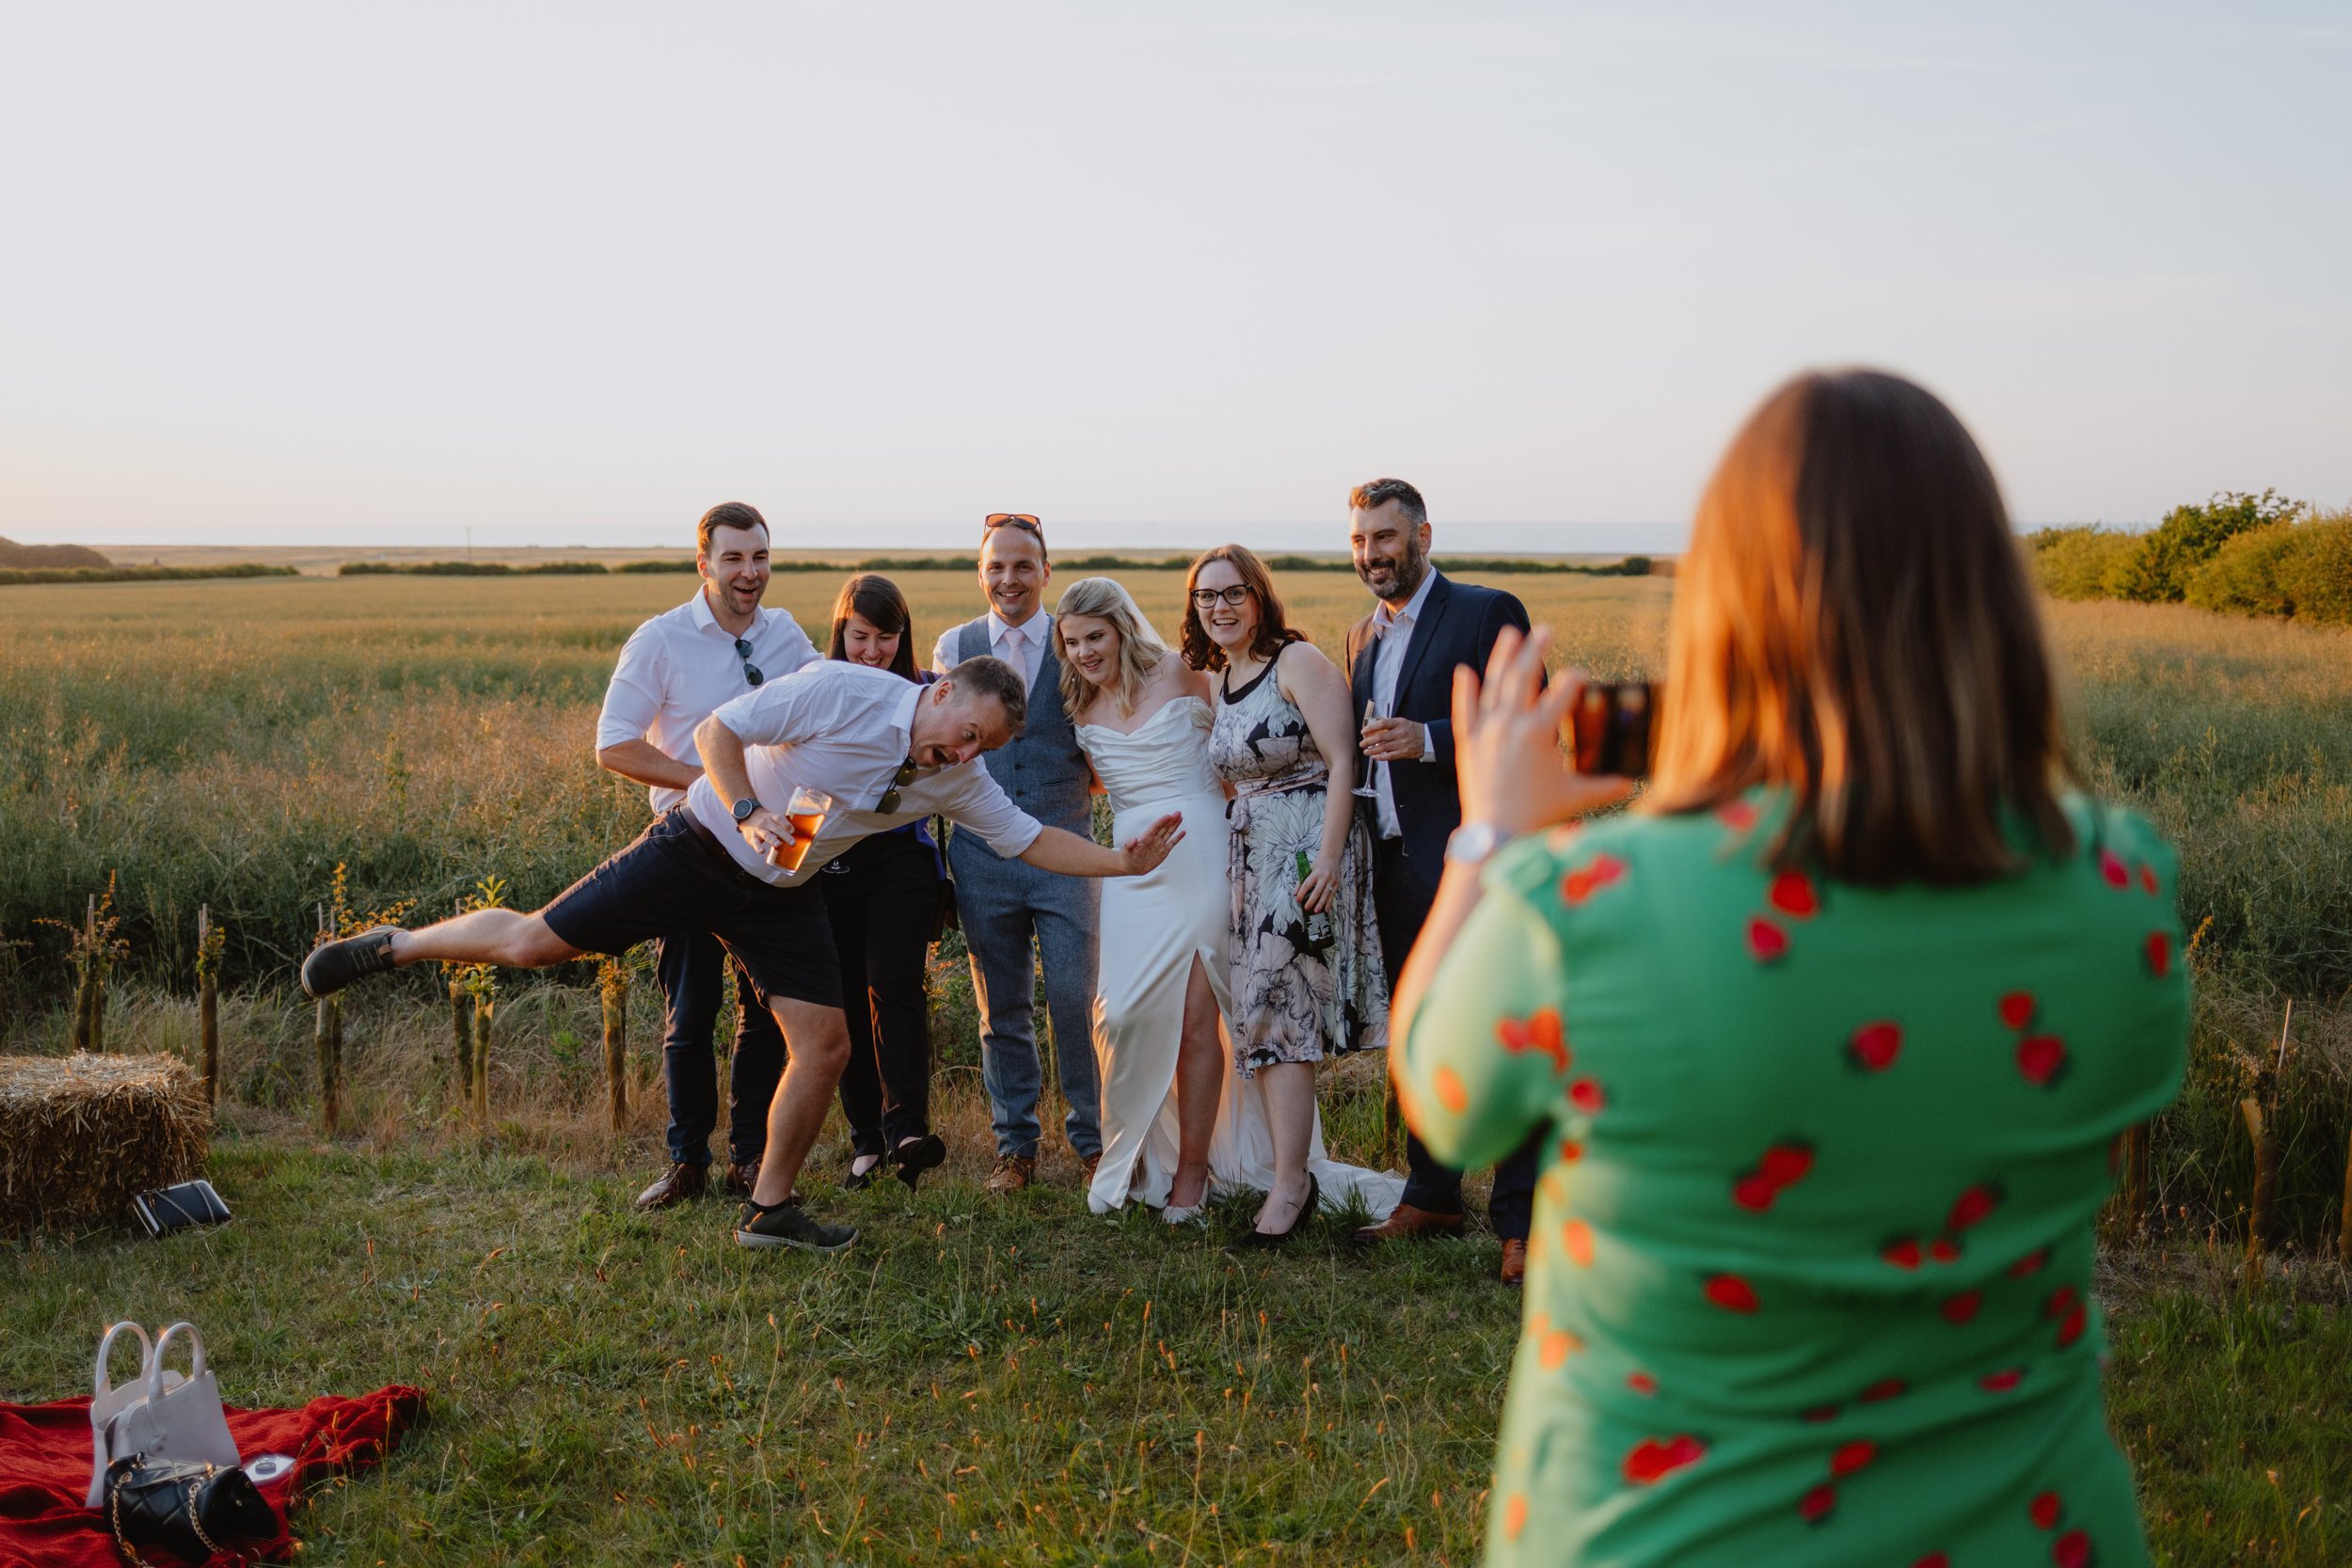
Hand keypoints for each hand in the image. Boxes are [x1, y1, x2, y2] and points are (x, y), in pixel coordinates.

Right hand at [737, 806, 793, 861]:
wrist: (746, 816)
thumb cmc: (765, 820)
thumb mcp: (772, 818)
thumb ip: (782, 825)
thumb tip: (794, 834)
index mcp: (772, 817)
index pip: (779, 818)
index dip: (786, 824)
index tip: (793, 831)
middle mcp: (765, 823)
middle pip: (776, 829)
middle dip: (785, 836)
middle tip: (793, 843)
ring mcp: (758, 830)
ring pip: (766, 835)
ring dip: (772, 840)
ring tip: (778, 845)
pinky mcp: (752, 837)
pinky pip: (755, 842)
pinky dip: (758, 847)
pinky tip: (762, 851)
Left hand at [1118, 812, 1184, 874]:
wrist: (1131, 866)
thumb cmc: (1127, 858)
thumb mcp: (1127, 851)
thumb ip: (1129, 844)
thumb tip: (1134, 839)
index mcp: (1145, 837)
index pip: (1155, 827)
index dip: (1162, 821)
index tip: (1168, 815)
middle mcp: (1153, 839)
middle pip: (1164, 827)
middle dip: (1171, 820)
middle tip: (1178, 813)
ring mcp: (1159, 845)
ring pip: (1168, 832)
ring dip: (1174, 825)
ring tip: (1180, 818)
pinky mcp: (1163, 852)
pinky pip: (1172, 843)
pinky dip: (1177, 838)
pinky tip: (1182, 832)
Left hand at [1298, 854, 1340, 913]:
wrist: (1332, 856)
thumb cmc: (1318, 864)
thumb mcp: (1308, 869)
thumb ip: (1301, 881)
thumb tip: (1295, 893)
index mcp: (1315, 872)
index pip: (1307, 884)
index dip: (1302, 893)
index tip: (1298, 900)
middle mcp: (1324, 876)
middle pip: (1317, 891)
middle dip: (1312, 900)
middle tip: (1307, 908)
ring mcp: (1332, 880)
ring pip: (1326, 894)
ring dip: (1321, 903)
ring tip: (1316, 911)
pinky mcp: (1337, 883)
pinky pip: (1333, 895)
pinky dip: (1329, 903)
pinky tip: (1326, 909)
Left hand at [1360, 715, 1426, 762]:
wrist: (1427, 739)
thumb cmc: (1412, 730)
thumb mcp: (1402, 722)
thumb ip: (1388, 723)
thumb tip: (1373, 724)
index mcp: (1399, 723)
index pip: (1382, 724)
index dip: (1370, 728)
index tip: (1363, 732)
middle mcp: (1400, 733)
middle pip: (1380, 737)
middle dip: (1368, 741)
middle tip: (1362, 744)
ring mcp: (1402, 743)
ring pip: (1383, 748)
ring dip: (1372, 750)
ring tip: (1366, 751)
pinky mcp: (1404, 752)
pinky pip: (1389, 756)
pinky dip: (1380, 757)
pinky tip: (1375, 756)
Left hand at [1452, 626, 1633, 835]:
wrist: (1495, 834)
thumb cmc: (1537, 815)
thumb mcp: (1574, 797)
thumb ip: (1604, 787)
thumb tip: (1633, 786)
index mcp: (1539, 733)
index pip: (1561, 696)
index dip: (1573, 682)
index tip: (1579, 673)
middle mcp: (1511, 725)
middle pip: (1524, 677)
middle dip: (1535, 650)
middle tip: (1545, 630)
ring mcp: (1487, 731)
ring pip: (1494, 685)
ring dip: (1502, 657)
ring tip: (1510, 633)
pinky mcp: (1468, 743)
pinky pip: (1464, 710)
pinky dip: (1464, 690)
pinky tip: (1464, 670)